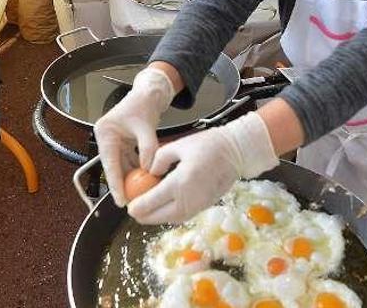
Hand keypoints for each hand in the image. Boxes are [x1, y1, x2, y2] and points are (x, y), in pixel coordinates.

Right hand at [93, 68, 175, 206]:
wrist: (148, 94)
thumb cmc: (144, 104)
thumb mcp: (146, 127)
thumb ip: (147, 149)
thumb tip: (149, 170)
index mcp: (105, 132)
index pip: (109, 163)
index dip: (115, 184)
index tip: (120, 200)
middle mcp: (106, 138)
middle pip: (113, 167)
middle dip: (122, 185)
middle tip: (130, 202)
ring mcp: (114, 141)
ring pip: (121, 166)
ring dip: (130, 179)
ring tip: (138, 194)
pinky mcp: (123, 143)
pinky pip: (129, 161)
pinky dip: (137, 169)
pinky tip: (144, 180)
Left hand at [127, 112, 278, 223]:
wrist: (237, 153)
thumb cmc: (209, 145)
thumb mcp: (178, 145)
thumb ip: (159, 160)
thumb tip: (149, 172)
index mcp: (179, 183)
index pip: (150, 203)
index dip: (136, 207)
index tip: (129, 205)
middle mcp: (188, 199)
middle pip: (158, 217)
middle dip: (143, 216)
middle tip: (135, 210)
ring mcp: (197, 206)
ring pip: (170, 220)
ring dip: (156, 218)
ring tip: (147, 210)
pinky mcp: (204, 207)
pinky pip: (181, 217)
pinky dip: (169, 215)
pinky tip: (164, 207)